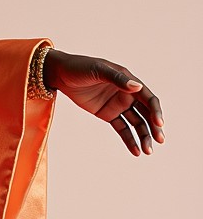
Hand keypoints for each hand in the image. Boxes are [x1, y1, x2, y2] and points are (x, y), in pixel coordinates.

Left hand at [43, 47, 164, 156]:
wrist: (59, 74)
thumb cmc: (79, 67)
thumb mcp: (98, 70)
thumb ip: (117, 79)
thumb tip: (138, 87)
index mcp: (128, 81)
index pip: (148, 98)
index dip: (155, 111)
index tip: (158, 123)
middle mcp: (127, 94)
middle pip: (146, 113)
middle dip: (154, 127)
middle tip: (159, 141)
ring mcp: (118, 105)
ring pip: (136, 123)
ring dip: (143, 136)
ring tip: (147, 151)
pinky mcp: (107, 114)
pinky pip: (122, 128)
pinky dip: (130, 140)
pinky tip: (135, 151)